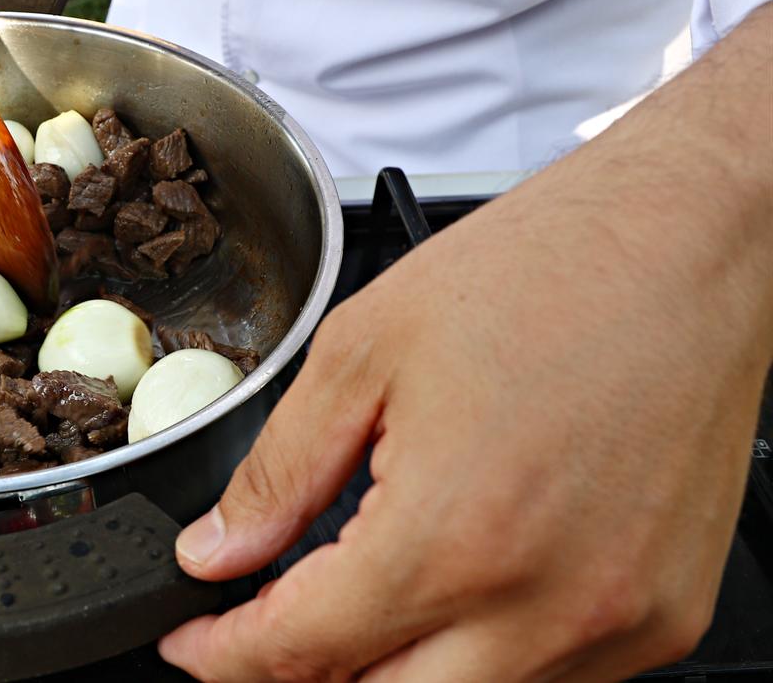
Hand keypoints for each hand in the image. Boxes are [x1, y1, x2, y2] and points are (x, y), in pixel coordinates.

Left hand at [160, 5, 772, 681]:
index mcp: (453, 534)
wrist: (685, 243)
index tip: (196, 642)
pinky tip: (449, 590)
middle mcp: (544, 603)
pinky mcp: (666, 616)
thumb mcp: (364, 352)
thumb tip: (220, 550)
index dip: (225, 656)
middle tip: (260, 626)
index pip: (301, 650)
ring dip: (390, 668)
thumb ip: (279, 473)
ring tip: (351, 596)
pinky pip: (546, 678)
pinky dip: (477, 656)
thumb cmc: (544, 272)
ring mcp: (616, 622)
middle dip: (298, 676)